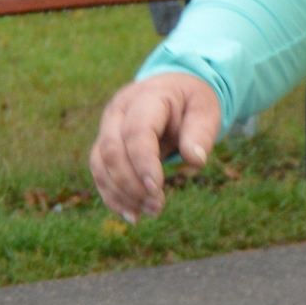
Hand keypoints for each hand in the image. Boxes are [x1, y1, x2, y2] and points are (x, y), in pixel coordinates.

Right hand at [90, 73, 224, 221]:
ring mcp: (108, 127)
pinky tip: (132, 214)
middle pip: (113, 150)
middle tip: (158, 207)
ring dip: (122, 194)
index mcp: (146, 97)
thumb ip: (201, 132)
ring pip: (101, 164)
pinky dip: (112, 196)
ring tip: (150, 213)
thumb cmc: (192, 102)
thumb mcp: (205, 110)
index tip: (157, 188)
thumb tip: (196, 160)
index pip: (136, 131)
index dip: (143, 162)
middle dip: (132, 184)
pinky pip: (100, 172)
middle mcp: (119, 110)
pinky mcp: (104, 144)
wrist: (174, 90)